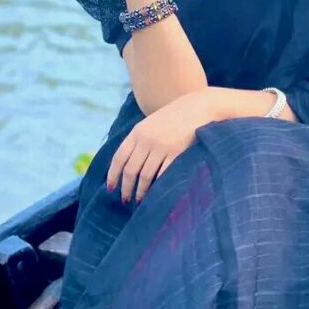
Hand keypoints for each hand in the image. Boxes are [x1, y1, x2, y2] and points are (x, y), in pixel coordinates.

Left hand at [106, 89, 214, 203]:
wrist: (198, 108)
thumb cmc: (173, 117)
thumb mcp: (151, 123)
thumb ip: (139, 140)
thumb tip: (126, 165)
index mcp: (137, 132)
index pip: (119, 158)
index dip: (113, 175)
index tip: (111, 188)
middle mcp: (146, 140)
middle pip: (130, 170)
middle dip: (126, 188)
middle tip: (126, 200)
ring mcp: (161, 147)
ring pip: (145, 176)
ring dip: (140, 191)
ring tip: (140, 200)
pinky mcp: (176, 153)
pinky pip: (162, 175)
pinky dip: (157, 186)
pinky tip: (156, 193)